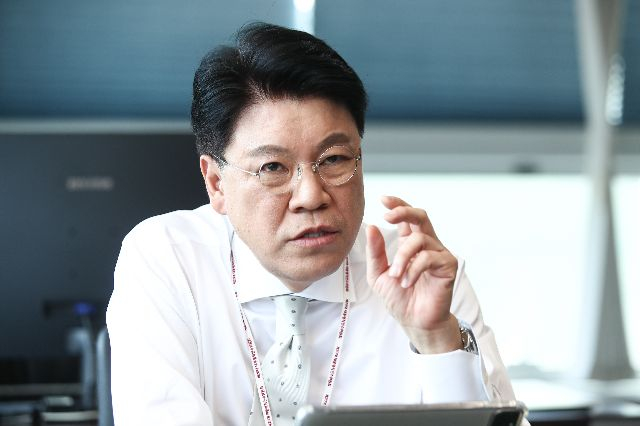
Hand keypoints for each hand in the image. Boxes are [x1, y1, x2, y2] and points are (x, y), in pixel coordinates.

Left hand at [365, 196, 460, 353]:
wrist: (414, 322)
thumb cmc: (400, 299)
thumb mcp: (379, 274)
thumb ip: (375, 252)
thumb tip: (372, 226)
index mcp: (410, 244)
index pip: (407, 218)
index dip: (398, 204)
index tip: (383, 199)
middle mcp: (426, 245)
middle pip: (420, 216)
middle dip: (403, 211)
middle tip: (387, 217)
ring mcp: (439, 254)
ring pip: (419, 240)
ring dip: (402, 257)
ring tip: (396, 277)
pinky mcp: (448, 266)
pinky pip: (428, 257)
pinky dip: (413, 269)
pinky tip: (407, 282)